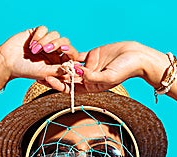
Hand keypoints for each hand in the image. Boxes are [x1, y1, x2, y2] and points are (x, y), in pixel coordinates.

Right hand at [0, 26, 78, 82]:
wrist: (8, 62)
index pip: (70, 54)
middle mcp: (53, 51)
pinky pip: (44, 29)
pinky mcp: (37, 33)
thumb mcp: (45, 73)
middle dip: (57, 44)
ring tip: (35, 51)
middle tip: (48, 49)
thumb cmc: (26, 71)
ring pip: (55, 34)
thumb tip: (74, 70)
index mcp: (57, 62)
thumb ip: (59, 71)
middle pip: (65, 42)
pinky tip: (31, 45)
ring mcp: (45, 41)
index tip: (64, 52)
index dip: (71, 52)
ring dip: (45, 41)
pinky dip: (39, 36)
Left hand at [44, 41, 167, 93]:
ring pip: (70, 66)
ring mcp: (88, 67)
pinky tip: (59, 47)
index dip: (58, 84)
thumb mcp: (109, 76)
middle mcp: (87, 79)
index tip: (47, 80)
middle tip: (39, 71)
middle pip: (66, 78)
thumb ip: (93, 77)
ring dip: (59, 62)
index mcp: (90, 88)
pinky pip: (77, 55)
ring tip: (46, 59)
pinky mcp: (91, 56)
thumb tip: (78, 74)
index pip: (70, 88)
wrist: (137, 57)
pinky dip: (68, 52)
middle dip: (53, 75)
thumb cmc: (126, 70)